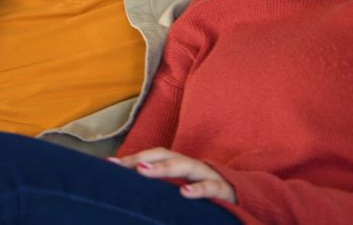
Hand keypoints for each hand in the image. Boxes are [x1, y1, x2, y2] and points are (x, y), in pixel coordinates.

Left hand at [111, 147, 235, 202]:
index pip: (152, 156)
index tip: (108, 165)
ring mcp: (207, 174)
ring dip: (163, 168)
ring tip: (143, 172)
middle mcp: (191, 165)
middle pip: (164, 155)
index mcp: (179, 164)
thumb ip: (160, 187)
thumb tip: (129, 189)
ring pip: (184, 166)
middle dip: (142, 158)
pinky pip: (211, 187)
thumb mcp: (180, 188)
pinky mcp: (223, 189)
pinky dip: (199, 189)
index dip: (132, 158)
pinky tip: (185, 193)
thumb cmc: (204, 192)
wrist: (244, 196)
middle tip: (120, 165)